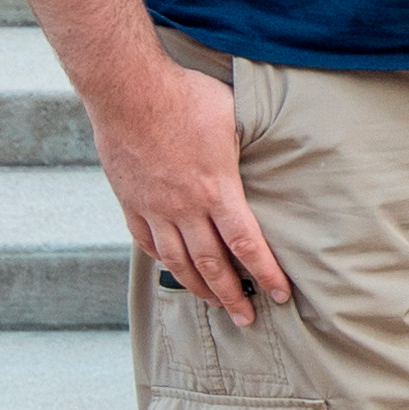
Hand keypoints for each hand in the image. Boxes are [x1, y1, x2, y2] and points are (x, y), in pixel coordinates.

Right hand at [94, 48, 276, 321]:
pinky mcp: (130, 200)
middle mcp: (184, 207)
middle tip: (247, 318)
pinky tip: (172, 268)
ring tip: (213, 303)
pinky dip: (161, 259)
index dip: (264, 273)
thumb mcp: (235, 119)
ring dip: (197, 286)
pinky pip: (146, 240)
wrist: (129, 90)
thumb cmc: (188, 97)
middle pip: (211, 263)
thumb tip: (276, 152)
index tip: (279, 295)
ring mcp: (153, 206)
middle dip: (232, 295)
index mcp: (217, 189)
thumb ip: (250, 148)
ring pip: (176, 260)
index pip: (247, 243)